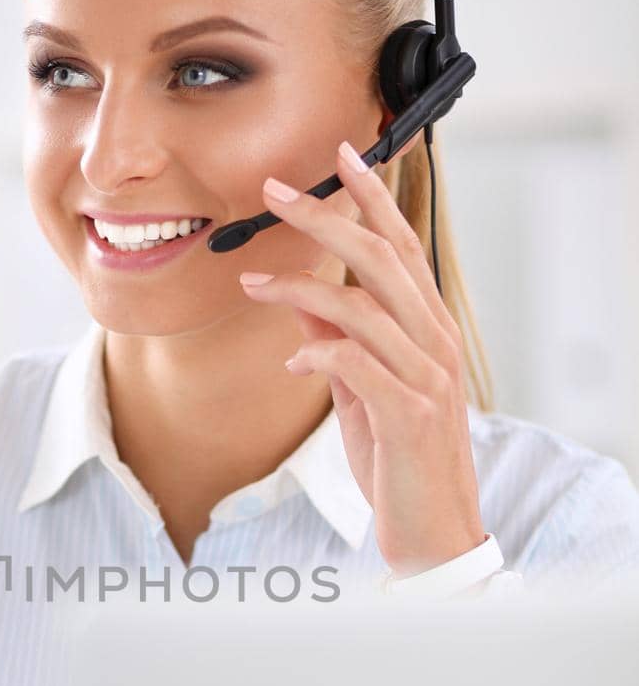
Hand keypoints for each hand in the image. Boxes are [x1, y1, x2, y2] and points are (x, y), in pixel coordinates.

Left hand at [239, 139, 484, 577]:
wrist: (433, 530)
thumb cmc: (399, 460)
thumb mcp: (361, 393)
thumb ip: (339, 345)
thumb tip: (303, 302)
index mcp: (427, 328)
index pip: (399, 246)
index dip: (371, 198)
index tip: (340, 155)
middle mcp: (433, 341)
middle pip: (379, 258)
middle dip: (325, 217)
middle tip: (272, 191)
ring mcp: (427, 376)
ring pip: (362, 306)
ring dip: (300, 288)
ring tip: (251, 283)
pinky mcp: (409, 414)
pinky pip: (357, 364)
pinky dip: (319, 353)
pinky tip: (292, 361)